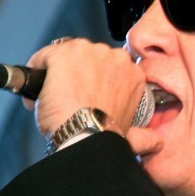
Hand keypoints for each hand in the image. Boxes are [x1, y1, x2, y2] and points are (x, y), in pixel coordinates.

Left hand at [23, 38, 144, 137]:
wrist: (85, 136)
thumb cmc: (105, 136)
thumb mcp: (132, 135)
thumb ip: (144, 136)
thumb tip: (157, 144)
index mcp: (134, 74)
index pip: (110, 68)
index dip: (96, 82)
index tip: (88, 97)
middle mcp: (114, 57)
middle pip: (88, 59)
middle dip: (77, 76)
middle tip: (68, 100)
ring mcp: (88, 52)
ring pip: (66, 56)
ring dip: (57, 74)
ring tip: (52, 98)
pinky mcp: (62, 54)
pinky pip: (43, 57)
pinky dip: (37, 71)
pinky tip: (37, 91)